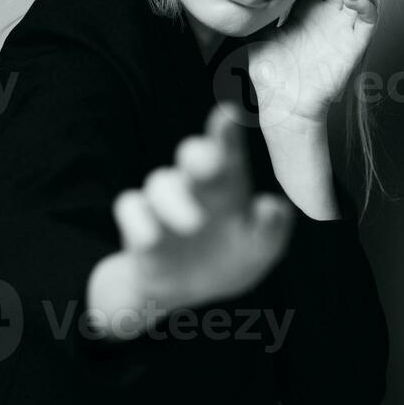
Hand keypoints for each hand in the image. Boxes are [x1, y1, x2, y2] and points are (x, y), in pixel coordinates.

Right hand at [107, 102, 294, 322]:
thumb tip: (273, 206)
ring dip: (174, 201)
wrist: (183, 290)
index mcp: (227, 187)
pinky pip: (130, 209)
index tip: (228, 114)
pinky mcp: (138, 224)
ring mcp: (163, 203)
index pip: (228, 154)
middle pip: (192, 157)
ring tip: (194, 224)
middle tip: (209, 162)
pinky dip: (138, 221)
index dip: (226, 134)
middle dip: (198, 155)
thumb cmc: (228, 258)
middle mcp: (194, 186)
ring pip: (160, 183)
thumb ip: (271, 232)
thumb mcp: (257, 252)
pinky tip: (151, 238)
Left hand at [247, 0, 377, 130]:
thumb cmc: (269, 73)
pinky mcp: (355, 43)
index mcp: (306, 9)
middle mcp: (327, 14)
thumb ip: (253, 11)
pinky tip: (350, 0)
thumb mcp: (256, 33)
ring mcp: (343, 27)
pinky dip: (365, 5)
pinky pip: (369, 18)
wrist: (282, 105)